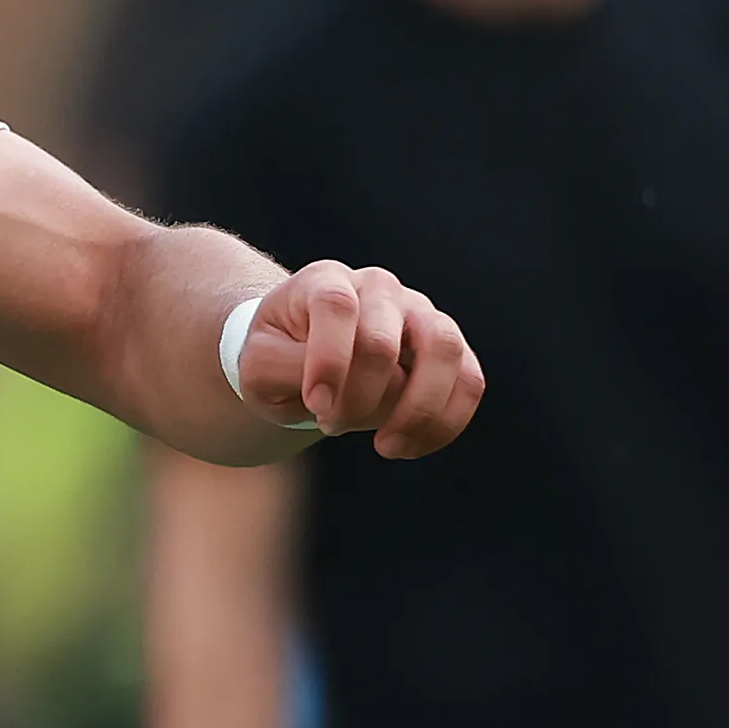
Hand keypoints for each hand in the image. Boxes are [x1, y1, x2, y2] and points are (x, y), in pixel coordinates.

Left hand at [235, 263, 482, 457]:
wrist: (300, 357)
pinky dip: (444, 423)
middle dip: (358, 398)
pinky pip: (469, 381)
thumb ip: (288, 370)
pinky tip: (406, 446)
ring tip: (385, 446)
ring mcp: (420, 313)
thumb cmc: (278, 358)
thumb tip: (339, 393)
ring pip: (444, 351)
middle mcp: (378, 288)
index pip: (335, 307)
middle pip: (384, 340)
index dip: (328, 360)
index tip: (315, 405)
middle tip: (330, 424)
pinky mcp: (448, 349)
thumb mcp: (259, 365)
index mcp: (325, 280)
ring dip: (417, 410)